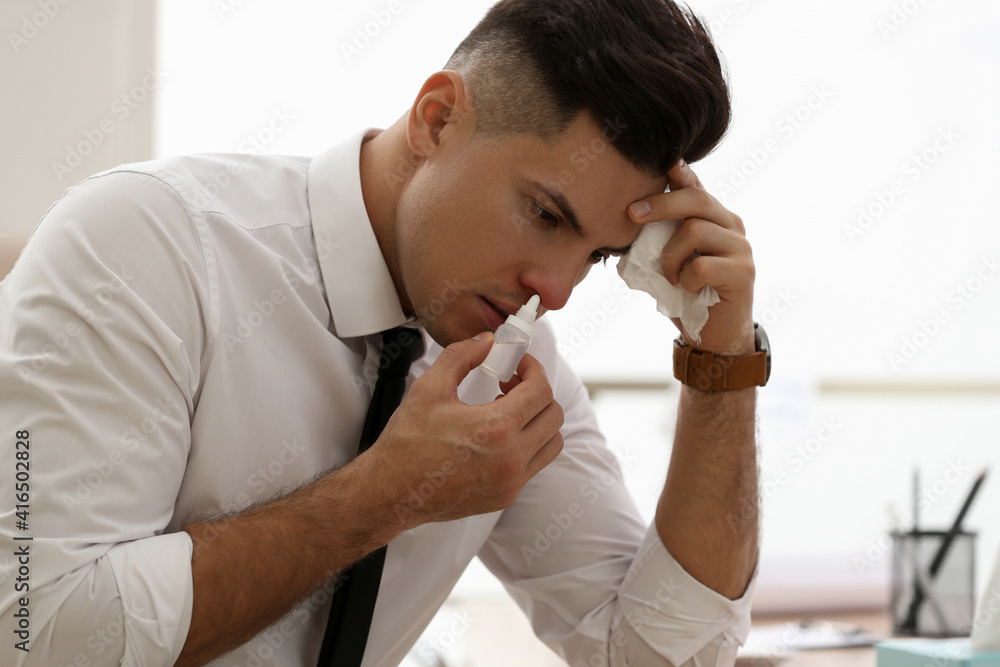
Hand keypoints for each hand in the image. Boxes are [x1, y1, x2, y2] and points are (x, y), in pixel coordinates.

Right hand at [359, 333, 563, 529]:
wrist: (391, 492)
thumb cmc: (407, 444)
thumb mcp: (429, 388)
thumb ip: (462, 356)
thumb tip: (486, 341)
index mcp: (497, 429)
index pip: (541, 391)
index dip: (533, 370)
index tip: (518, 365)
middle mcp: (512, 459)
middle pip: (553, 415)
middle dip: (537, 393)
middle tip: (511, 386)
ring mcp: (511, 482)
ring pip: (551, 443)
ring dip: (538, 421)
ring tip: (508, 411)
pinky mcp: (505, 496)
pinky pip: (534, 464)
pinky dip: (527, 445)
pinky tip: (498, 437)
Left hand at [628, 159, 755, 356]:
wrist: (714, 337)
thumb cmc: (688, 297)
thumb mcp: (670, 261)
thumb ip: (660, 238)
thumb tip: (626, 217)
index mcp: (714, 219)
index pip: (697, 187)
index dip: (680, 172)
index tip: (663, 161)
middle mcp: (732, 226)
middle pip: (696, 200)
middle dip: (660, 204)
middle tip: (631, 214)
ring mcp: (741, 248)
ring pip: (694, 231)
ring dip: (670, 256)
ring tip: (670, 276)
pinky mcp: (743, 273)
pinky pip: (701, 265)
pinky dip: (685, 279)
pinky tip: (686, 289)